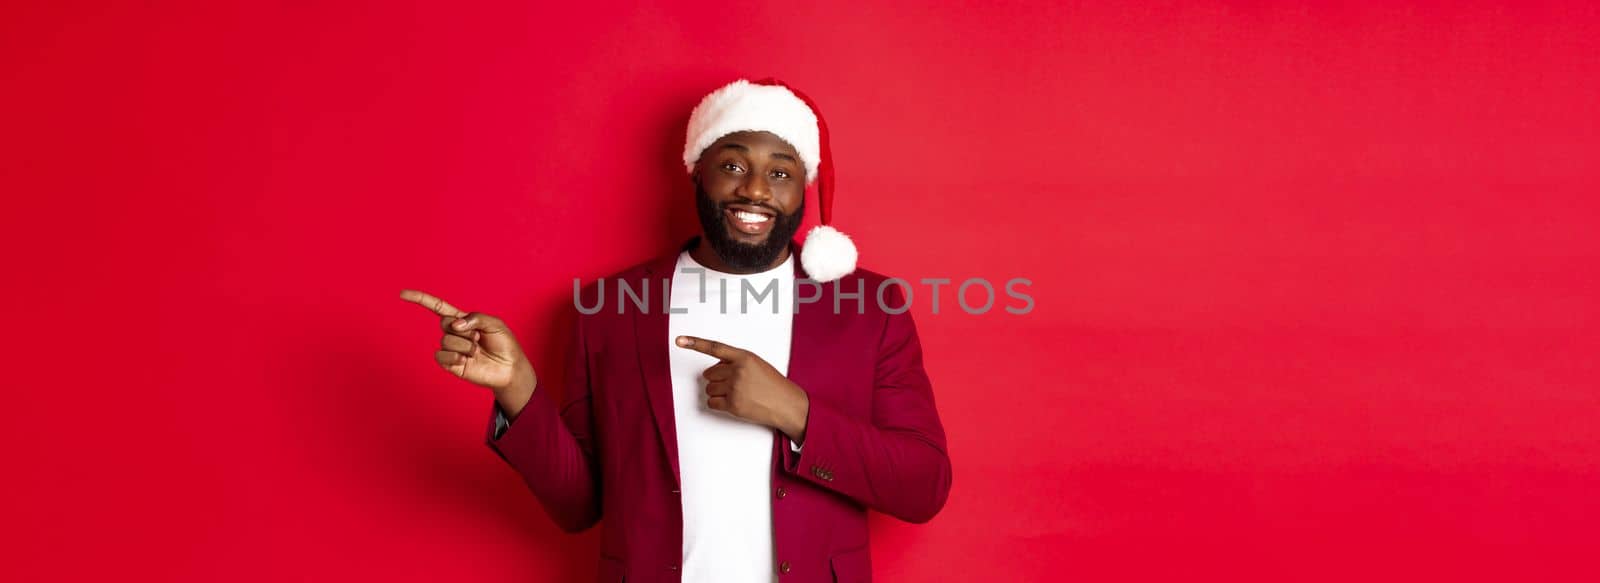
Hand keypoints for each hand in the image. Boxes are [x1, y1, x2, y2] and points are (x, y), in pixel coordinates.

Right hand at [400, 289, 536, 416]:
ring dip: (465, 345)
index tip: (403, 294)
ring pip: (446, 340)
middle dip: (464, 329)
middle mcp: (454, 333)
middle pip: (444, 323)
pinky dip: (455, 356)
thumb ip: (475, 317)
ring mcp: (451, 349)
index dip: (421, 299)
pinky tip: (467, 361)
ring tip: (477, 351)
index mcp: (462, 320)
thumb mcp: (494, 323)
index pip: (438, 307)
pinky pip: (441, 355)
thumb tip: (454, 325)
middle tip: (479, 338)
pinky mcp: (450, 364)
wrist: (509, 368)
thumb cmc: (504, 344)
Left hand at [675, 335, 809, 442]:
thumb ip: (735, 362)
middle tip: (736, 384)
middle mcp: (738, 370)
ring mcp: (734, 388)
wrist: (786, 404)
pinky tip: (734, 403)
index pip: (715, 347)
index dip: (695, 343)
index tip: (679, 340)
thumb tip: (713, 370)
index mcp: (744, 356)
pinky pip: (712, 403)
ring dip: (718, 392)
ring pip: (709, 389)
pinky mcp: (733, 404)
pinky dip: (719, 404)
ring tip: (738, 393)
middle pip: (709, 374)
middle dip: (718, 379)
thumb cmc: (772, 384)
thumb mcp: (756, 364)